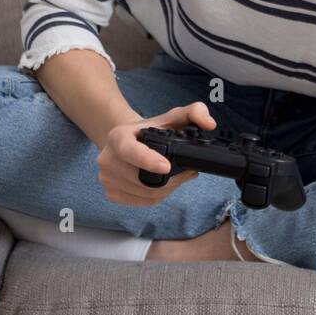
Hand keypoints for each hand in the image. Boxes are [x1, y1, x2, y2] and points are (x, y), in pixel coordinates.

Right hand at [96, 101, 215, 205]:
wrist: (128, 141)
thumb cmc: (150, 130)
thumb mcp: (172, 117)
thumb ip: (195, 112)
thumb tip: (209, 124)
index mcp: (118, 136)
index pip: (130, 151)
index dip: (148, 160)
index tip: (166, 167)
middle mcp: (107, 158)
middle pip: (143, 179)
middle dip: (172, 179)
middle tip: (187, 171)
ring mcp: (106, 178)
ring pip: (145, 194)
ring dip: (167, 189)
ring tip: (176, 177)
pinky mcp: (111, 194)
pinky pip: (142, 203)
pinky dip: (157, 197)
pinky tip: (163, 185)